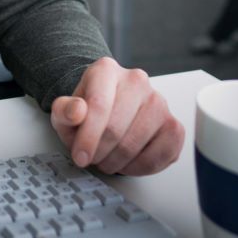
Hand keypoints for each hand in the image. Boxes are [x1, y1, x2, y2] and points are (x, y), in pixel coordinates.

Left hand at [50, 58, 183, 175]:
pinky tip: (127, 162)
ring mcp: (159, 102)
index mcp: (106, 69)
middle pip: (116, 128)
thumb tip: (76, 111)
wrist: (108, 112)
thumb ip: (63, 110)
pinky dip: (138, 167)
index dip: (88, 137)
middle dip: (99, 152)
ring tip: (106, 159)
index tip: (80, 157)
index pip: (99, 105)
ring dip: (116, 162)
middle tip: (92, 158)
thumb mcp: (65, 111)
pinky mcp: (173, 126)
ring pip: (135, 144)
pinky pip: (158, 156)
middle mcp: (137, 80)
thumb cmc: (87, 112)